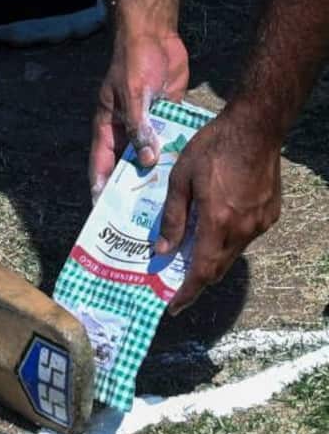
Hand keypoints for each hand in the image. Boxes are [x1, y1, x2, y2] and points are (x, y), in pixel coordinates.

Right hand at [90, 32, 188, 201]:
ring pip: (149, 159)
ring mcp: (145, 127)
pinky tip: (187, 177)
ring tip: (168, 203)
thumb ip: (138, 128)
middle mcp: (124, 133)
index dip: (101, 189)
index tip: (105, 213)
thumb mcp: (132, 96)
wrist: (153, 35)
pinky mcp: (165, 119)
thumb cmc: (133, 63)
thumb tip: (148, 161)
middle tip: (141, 216)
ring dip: (156, 177)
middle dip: (131, 190)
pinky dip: (175, 158)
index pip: (99, 167)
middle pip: (125, 168)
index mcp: (106, 129)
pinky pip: (169, 144)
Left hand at [156, 105, 281, 313]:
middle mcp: (243, 229)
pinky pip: (244, 236)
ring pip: (232, 253)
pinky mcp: (270, 213)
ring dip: (212, 258)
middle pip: (218, 268)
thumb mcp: (180, 180)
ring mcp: (260, 222)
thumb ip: (172, 218)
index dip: (187, 293)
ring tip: (190, 254)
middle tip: (177, 284)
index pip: (202, 272)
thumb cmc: (212, 148)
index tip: (174, 306)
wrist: (256, 127)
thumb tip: (163, 250)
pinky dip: (226, 240)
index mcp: (218, 223)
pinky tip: (213, 228)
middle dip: (197, 280)